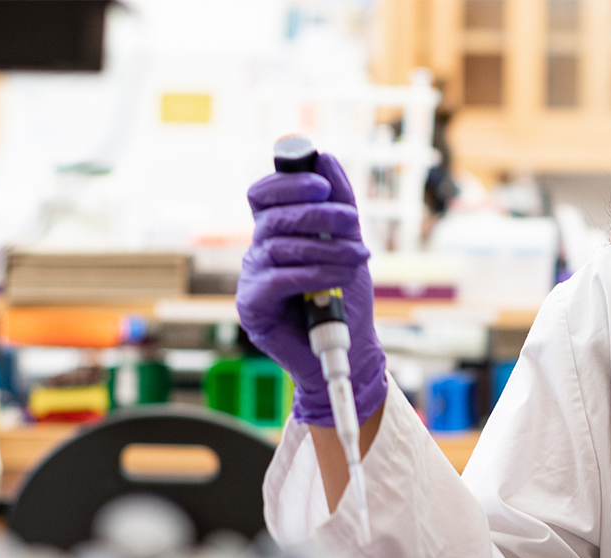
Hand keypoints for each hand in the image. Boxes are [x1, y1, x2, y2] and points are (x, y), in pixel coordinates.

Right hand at [237, 152, 387, 426]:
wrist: (350, 346)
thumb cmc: (346, 295)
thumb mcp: (349, 241)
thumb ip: (338, 203)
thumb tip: (325, 158)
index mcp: (276, 231)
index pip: (263, 194)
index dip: (286, 183)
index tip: (321, 185)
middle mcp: (259, 251)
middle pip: (273, 216)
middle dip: (315, 212)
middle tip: (349, 219)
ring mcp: (252, 278)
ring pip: (280, 246)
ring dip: (325, 247)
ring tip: (358, 256)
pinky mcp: (253, 306)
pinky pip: (278, 278)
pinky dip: (314, 273)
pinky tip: (337, 277)